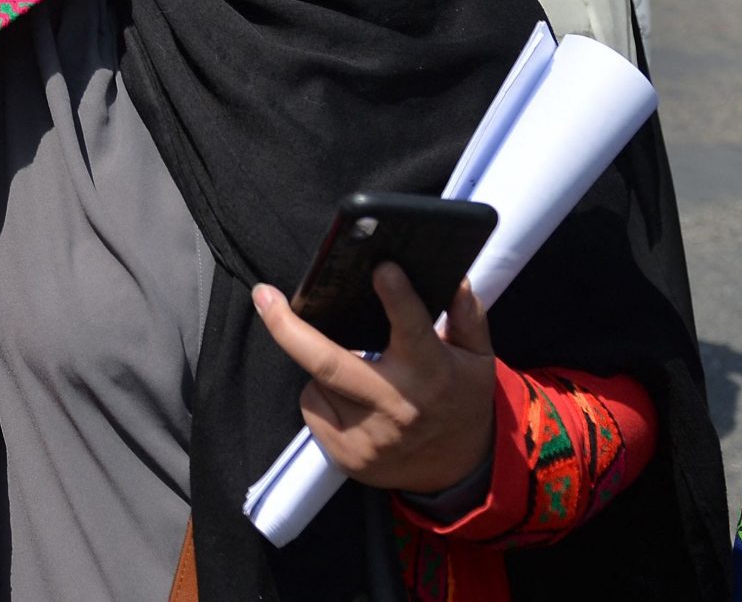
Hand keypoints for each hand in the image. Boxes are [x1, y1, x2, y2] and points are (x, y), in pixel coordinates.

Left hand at [254, 269, 498, 495]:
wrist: (457, 473)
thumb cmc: (462, 402)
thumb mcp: (478, 358)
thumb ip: (466, 315)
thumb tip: (453, 276)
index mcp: (432, 373)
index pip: (413, 330)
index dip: (397, 299)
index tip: (381, 267)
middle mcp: (396, 405)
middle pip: (329, 364)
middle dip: (288, 329)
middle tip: (263, 296)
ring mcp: (367, 436)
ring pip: (318, 382)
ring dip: (323, 367)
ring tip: (356, 369)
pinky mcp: (346, 457)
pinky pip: (313, 410)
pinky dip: (321, 396)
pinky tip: (349, 400)